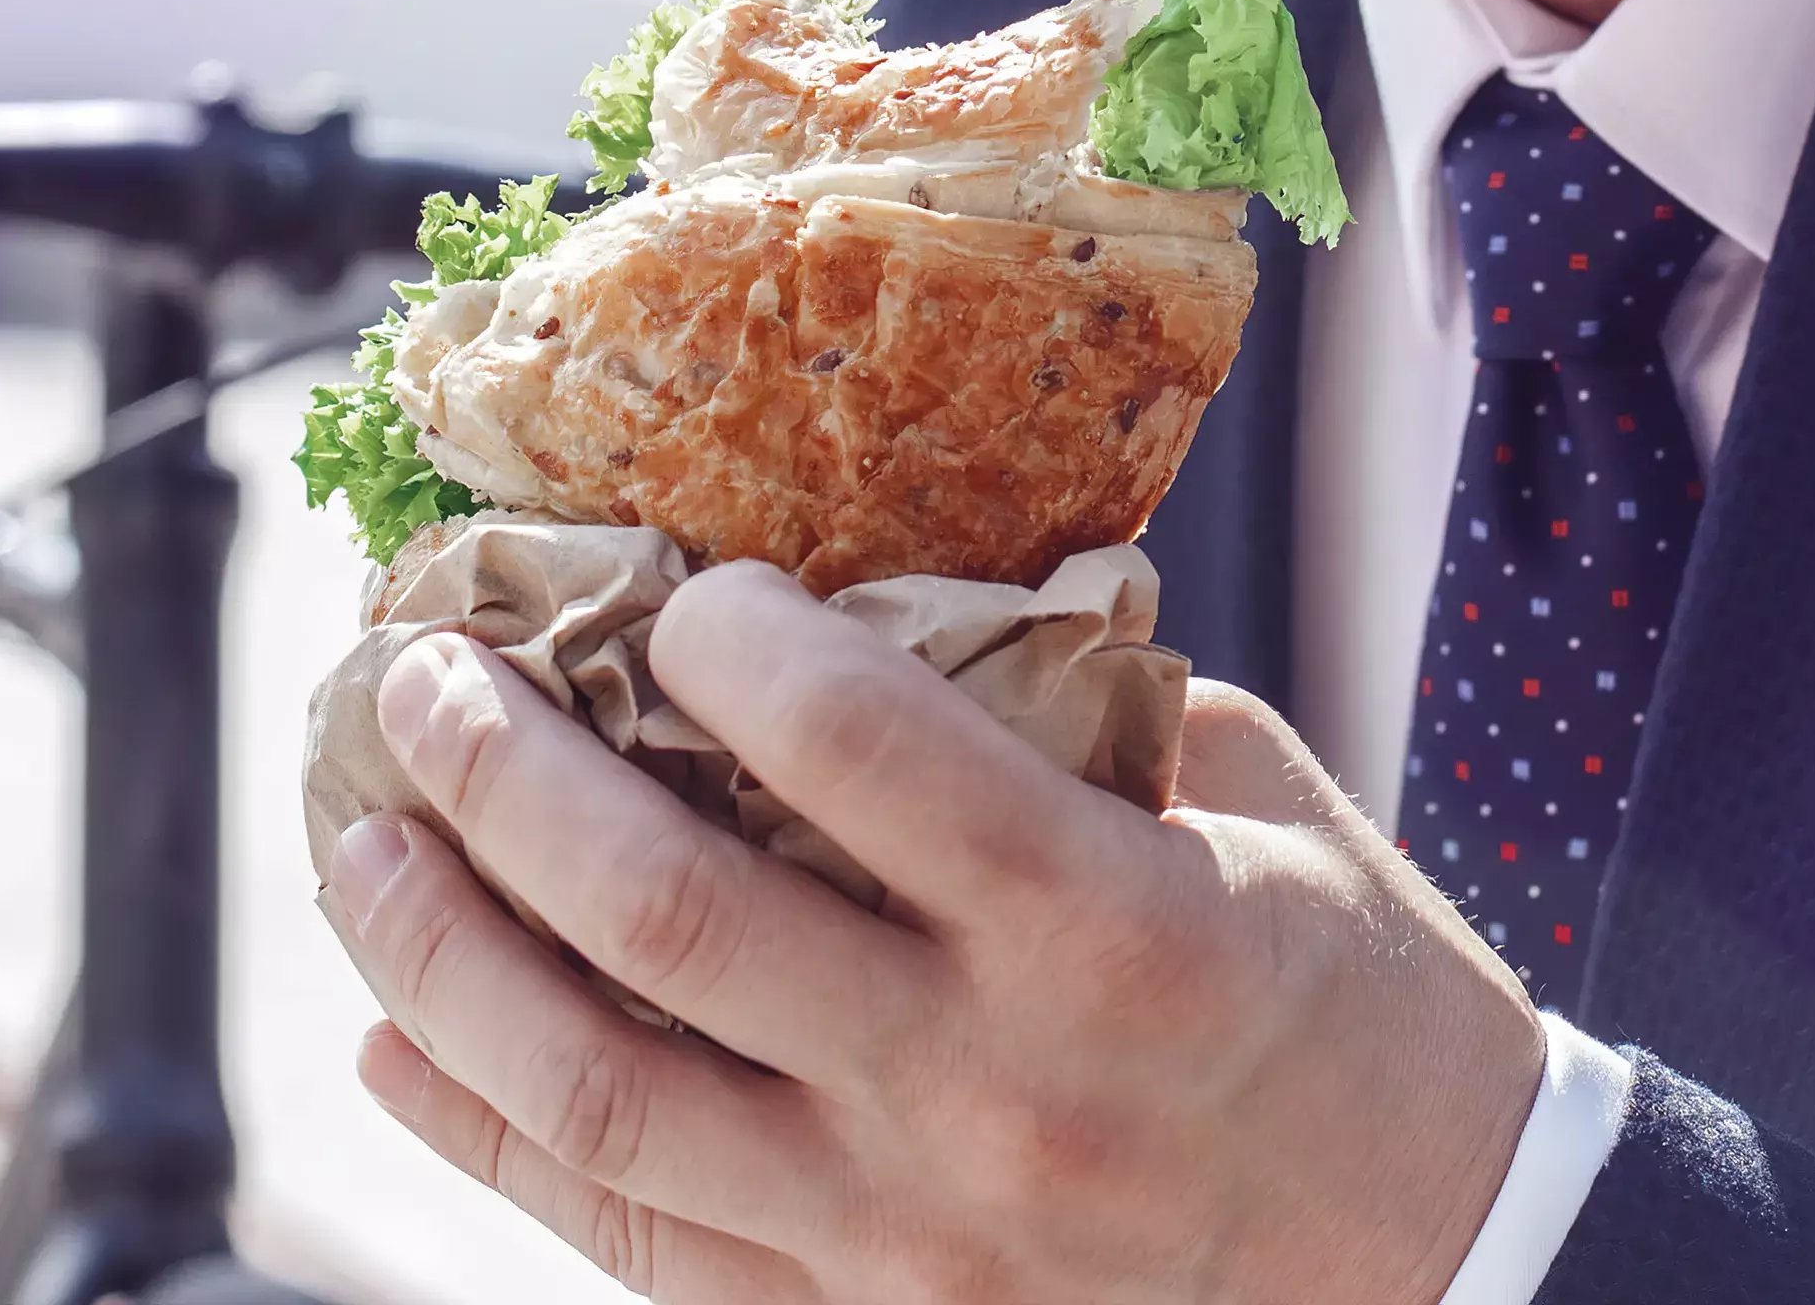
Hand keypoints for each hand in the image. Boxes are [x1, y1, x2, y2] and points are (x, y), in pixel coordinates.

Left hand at [319, 560, 1543, 1301]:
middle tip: (422, 679)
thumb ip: (1086, 701)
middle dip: (509, 778)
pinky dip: (487, 1132)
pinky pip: (629, 1235)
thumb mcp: (1264, 812)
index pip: (872, 753)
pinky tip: (398, 1043)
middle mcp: (991, 1091)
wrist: (1450, 1276)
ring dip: (448, 954)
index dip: (736, 646)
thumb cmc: (1360, 1011)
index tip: (677, 585)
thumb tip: (900, 579)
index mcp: (1118, 928)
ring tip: (364, 845)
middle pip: (676, 918)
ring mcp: (910, 1236)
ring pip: (604, 1093)